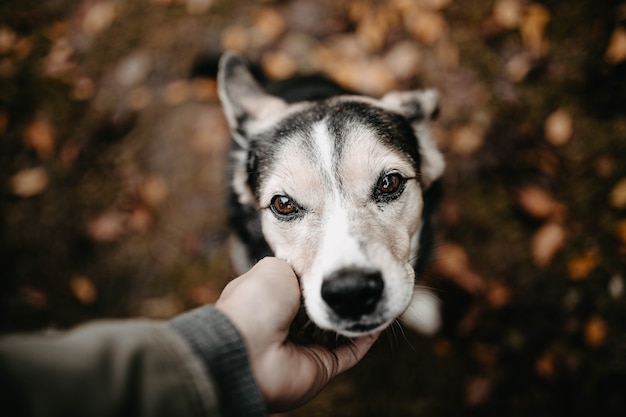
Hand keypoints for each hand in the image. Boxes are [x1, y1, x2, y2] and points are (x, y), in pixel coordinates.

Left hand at [216, 257, 378, 411]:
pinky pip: (352, 351)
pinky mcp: (323, 367)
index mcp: (274, 298)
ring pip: (341, 329)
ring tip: (382, 291)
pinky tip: (382, 315)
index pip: (306, 284)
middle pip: (326, 307)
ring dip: (360, 314)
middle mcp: (290, 323)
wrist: (247, 349)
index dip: (326, 274)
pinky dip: (367, 336)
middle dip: (344, 295)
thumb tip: (319, 265)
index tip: (347, 260)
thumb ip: (298, 263)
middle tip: (369, 276)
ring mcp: (307, 346)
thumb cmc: (255, 302)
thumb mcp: (273, 267)